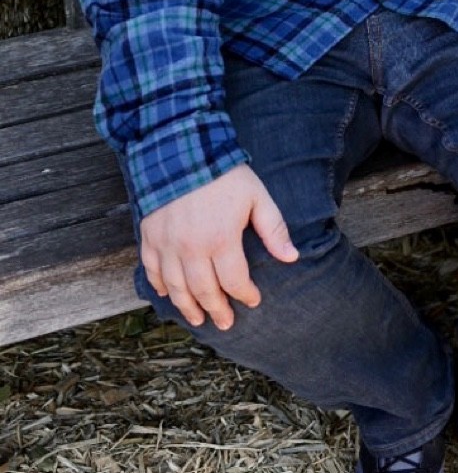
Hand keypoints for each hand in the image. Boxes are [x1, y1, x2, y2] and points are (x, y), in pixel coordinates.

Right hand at [140, 166, 297, 333]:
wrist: (181, 149)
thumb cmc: (224, 174)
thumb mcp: (257, 197)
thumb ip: (273, 229)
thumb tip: (292, 257)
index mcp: (220, 240)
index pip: (234, 281)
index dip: (245, 295)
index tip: (253, 300)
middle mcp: (191, 249)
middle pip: (204, 291)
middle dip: (217, 310)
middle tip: (225, 323)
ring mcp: (167, 245)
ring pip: (176, 288)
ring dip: (187, 307)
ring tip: (198, 320)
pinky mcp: (149, 237)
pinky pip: (152, 270)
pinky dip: (160, 286)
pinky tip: (168, 295)